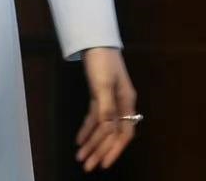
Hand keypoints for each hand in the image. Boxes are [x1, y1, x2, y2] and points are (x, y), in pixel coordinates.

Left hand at [75, 48, 138, 171]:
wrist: (95, 39)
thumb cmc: (102, 60)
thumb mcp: (103, 84)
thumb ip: (106, 108)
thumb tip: (107, 130)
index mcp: (126, 102)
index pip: (123, 133)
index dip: (113, 150)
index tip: (103, 164)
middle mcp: (121, 104)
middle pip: (112, 133)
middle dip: (100, 150)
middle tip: (87, 166)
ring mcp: (110, 99)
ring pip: (102, 127)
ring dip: (92, 142)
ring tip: (81, 157)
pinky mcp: (99, 94)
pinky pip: (95, 117)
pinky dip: (87, 128)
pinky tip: (80, 139)